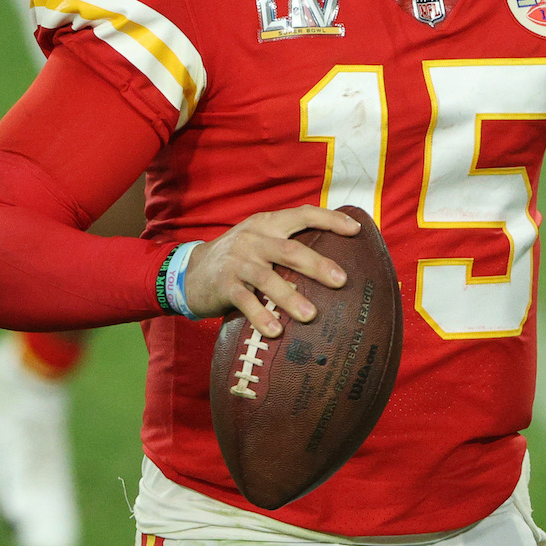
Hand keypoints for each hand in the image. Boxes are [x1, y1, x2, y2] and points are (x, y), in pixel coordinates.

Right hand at [182, 207, 358, 335]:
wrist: (190, 272)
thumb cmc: (238, 258)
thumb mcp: (260, 240)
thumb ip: (287, 243)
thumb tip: (333, 260)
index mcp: (267, 224)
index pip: (303, 214)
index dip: (330, 219)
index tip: (356, 230)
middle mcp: (254, 239)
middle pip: (290, 250)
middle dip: (317, 264)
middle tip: (341, 280)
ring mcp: (238, 262)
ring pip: (268, 278)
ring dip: (290, 297)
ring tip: (310, 315)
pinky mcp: (224, 285)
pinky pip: (245, 301)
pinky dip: (260, 316)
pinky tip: (274, 331)